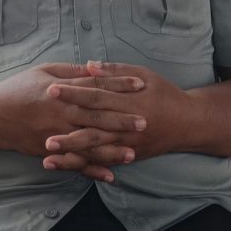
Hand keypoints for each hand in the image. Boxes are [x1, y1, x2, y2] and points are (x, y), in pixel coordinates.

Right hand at [0, 63, 146, 179]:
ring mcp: (55, 136)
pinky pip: (74, 163)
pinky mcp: (50, 152)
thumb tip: (95, 68)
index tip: (140, 85)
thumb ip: (71, 72)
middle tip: (145, 122)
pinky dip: (92, 170)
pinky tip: (110, 176)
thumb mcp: (44, 71)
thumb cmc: (18, 89)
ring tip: (134, 153)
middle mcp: (60, 116)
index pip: (95, 88)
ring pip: (88, 145)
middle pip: (96, 118)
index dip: (119, 86)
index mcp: (61, 93)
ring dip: (112, 150)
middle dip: (122, 120)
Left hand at [42, 61, 200, 174]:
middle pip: (91, 125)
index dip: (73, 93)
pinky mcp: (128, 156)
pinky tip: (66, 165)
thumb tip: (89, 65)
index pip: (95, 95)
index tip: (51, 89)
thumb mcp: (143, 75)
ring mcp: (127, 143)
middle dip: (65, 125)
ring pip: (95, 148)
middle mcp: (127, 125)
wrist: (189, 123)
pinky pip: (103, 162)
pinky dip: (84, 165)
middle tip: (41, 124)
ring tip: (46, 151)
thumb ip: (115, 72)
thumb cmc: (165, 94)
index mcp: (129, 101)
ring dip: (70, 151)